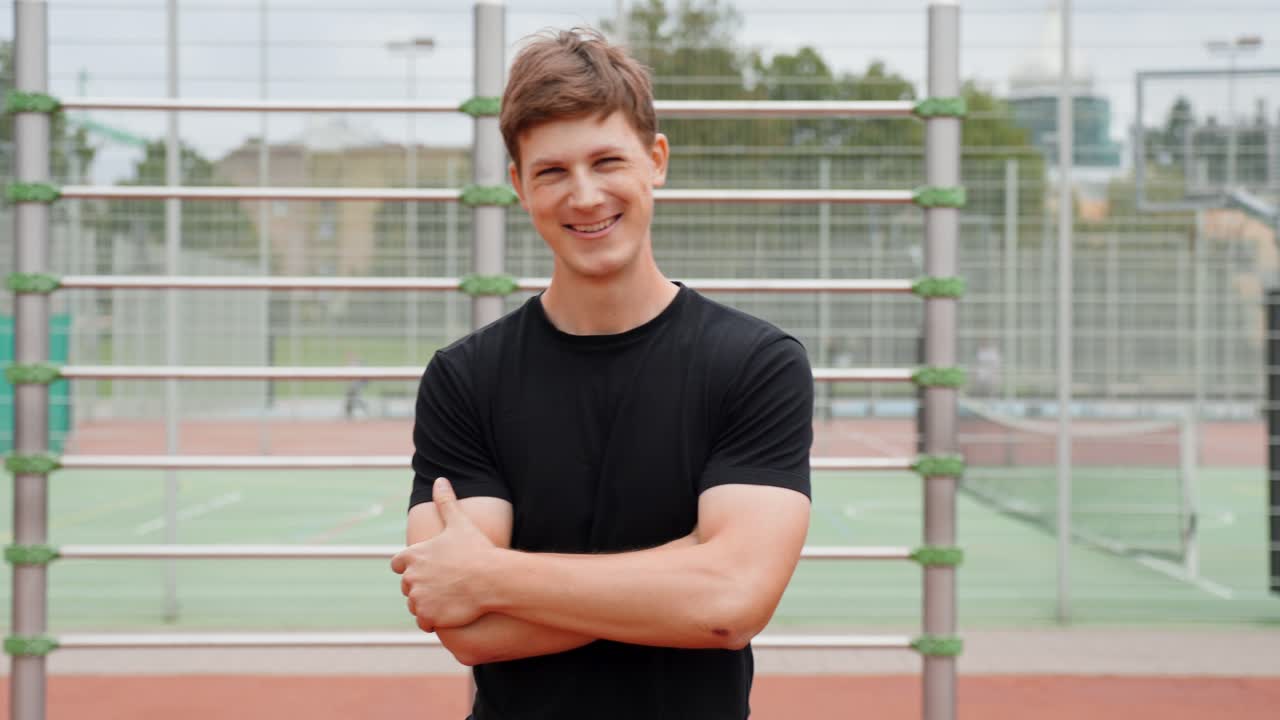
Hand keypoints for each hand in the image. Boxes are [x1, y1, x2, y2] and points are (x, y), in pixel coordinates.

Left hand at [391, 477, 498, 632]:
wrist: (492, 579)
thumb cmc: (476, 550)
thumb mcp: (459, 522)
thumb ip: (445, 502)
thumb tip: (440, 480)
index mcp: (413, 555)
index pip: (398, 564)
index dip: (410, 566)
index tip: (427, 568)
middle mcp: (411, 578)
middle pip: (408, 586)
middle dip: (422, 585)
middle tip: (445, 583)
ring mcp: (418, 599)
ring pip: (415, 604)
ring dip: (427, 603)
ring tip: (449, 597)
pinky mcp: (428, 617)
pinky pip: (423, 622)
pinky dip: (433, 619)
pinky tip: (449, 611)